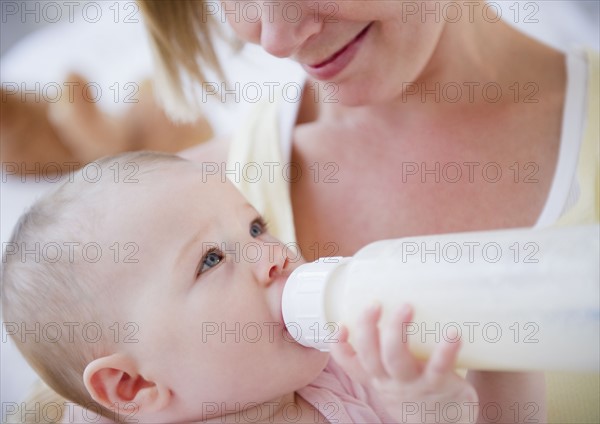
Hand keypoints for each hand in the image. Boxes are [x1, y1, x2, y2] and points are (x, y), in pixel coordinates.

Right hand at [330, 304, 478, 423]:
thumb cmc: (419, 396)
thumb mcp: (394, 381)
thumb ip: (389, 354)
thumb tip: (394, 303)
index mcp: (376, 377)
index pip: (349, 362)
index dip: (338, 345)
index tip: (340, 324)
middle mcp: (390, 381)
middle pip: (370, 354)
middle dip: (367, 326)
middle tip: (375, 303)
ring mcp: (414, 384)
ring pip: (396, 358)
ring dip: (397, 330)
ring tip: (406, 307)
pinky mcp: (440, 385)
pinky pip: (439, 366)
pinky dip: (446, 350)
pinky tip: (453, 334)